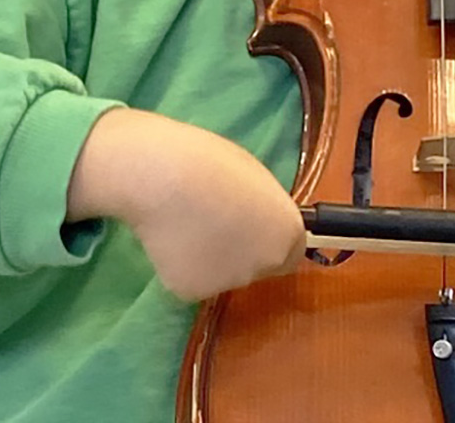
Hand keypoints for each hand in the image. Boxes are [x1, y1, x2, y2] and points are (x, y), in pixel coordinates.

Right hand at [67, 109, 304, 300]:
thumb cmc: (210, 161)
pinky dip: (183, 263)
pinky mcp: (191, 293)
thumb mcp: (254, 177)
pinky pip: (192, 278)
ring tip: (187, 223)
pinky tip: (170, 237)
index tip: (252, 223)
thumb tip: (258, 219)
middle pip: (258, 265)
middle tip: (215, 219)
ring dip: (212, 256)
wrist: (164, 178)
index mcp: (287, 235)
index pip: (291, 252)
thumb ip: (264, 208)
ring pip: (224, 273)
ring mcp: (227, 283)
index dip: (270, 237)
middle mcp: (264, 267)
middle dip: (242, 248)